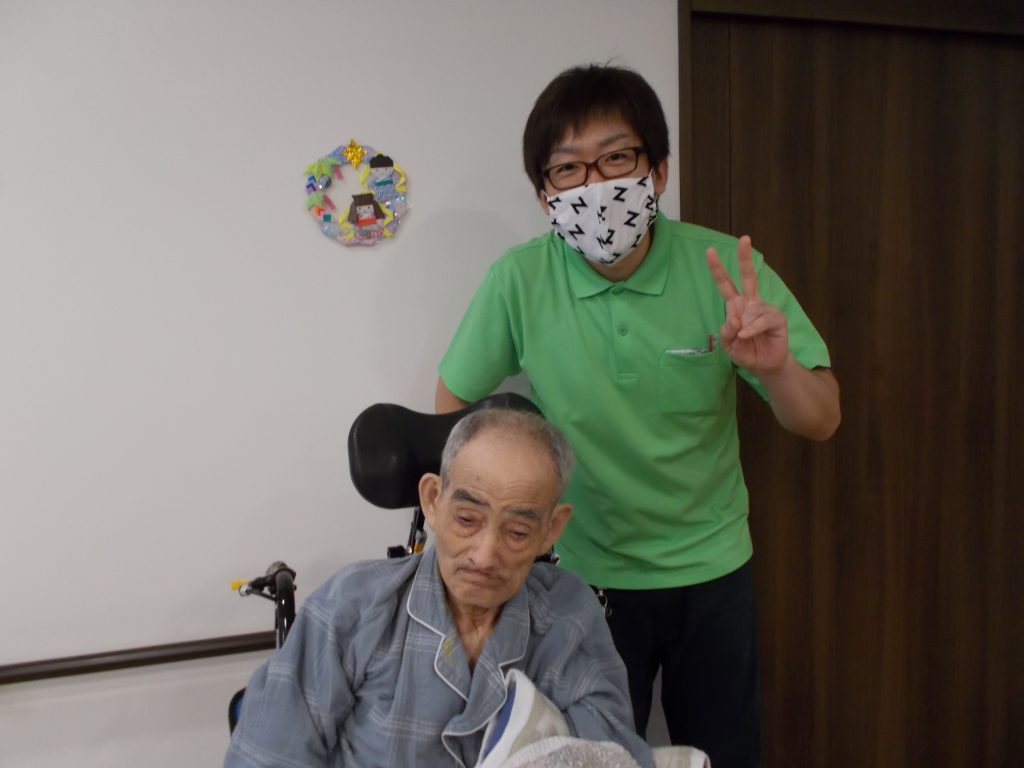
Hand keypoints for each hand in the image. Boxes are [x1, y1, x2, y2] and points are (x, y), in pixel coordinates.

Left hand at [706, 236, 788, 374]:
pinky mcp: (777, 318)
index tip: (710, 251)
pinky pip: (761, 320)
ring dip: (744, 327)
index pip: (726, 285)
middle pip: (748, 277)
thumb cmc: (746, 352)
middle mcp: (751, 303)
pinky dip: (752, 329)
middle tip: (744, 238)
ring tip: (744, 339)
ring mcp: (765, 309)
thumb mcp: (728, 345)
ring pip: (751, 310)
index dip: (718, 269)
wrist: (764, 366)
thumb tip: (734, 319)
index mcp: (736, 306)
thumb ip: (726, 332)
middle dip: (745, 258)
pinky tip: (747, 336)